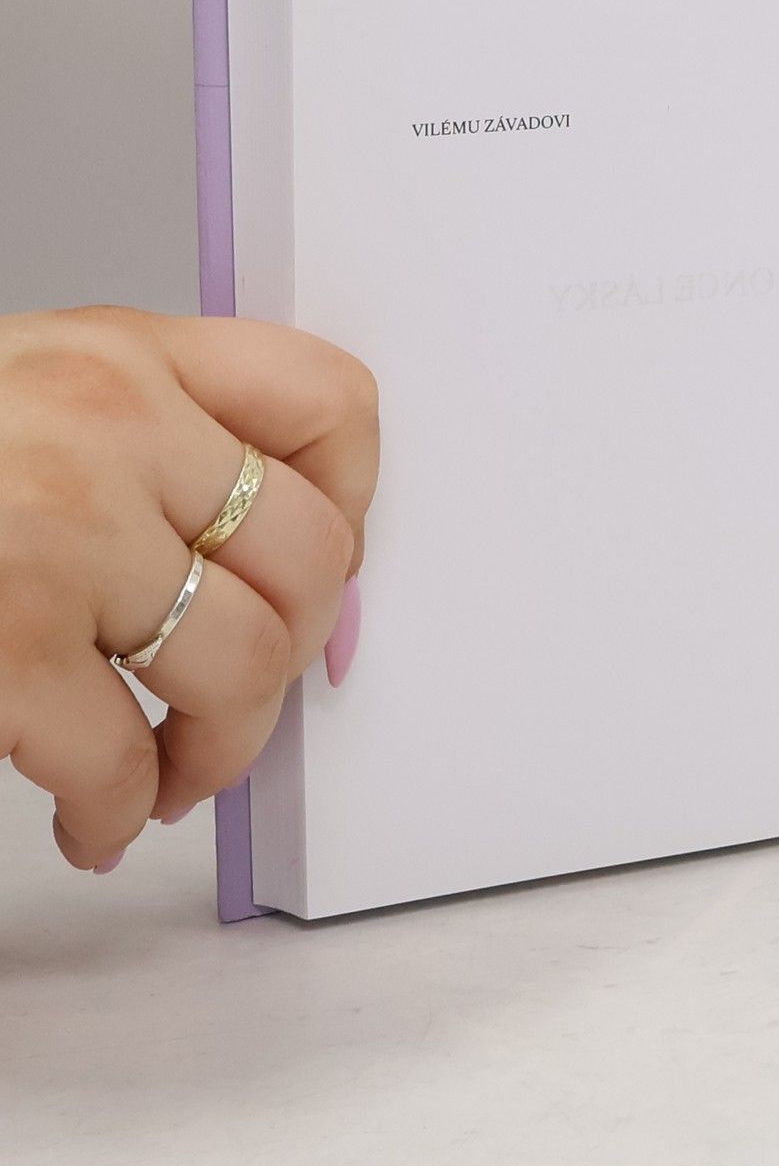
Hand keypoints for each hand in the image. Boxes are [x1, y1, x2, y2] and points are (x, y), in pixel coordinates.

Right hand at [0, 307, 376, 871]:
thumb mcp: (29, 401)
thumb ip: (153, 447)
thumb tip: (288, 565)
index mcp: (120, 352)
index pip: (329, 400)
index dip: (357, 500)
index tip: (332, 565)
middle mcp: (105, 423)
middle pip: (314, 553)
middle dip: (296, 655)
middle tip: (246, 697)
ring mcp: (54, 529)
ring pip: (244, 662)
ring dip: (221, 749)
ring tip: (174, 772)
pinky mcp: (0, 640)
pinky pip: (121, 755)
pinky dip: (119, 810)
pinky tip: (94, 813)